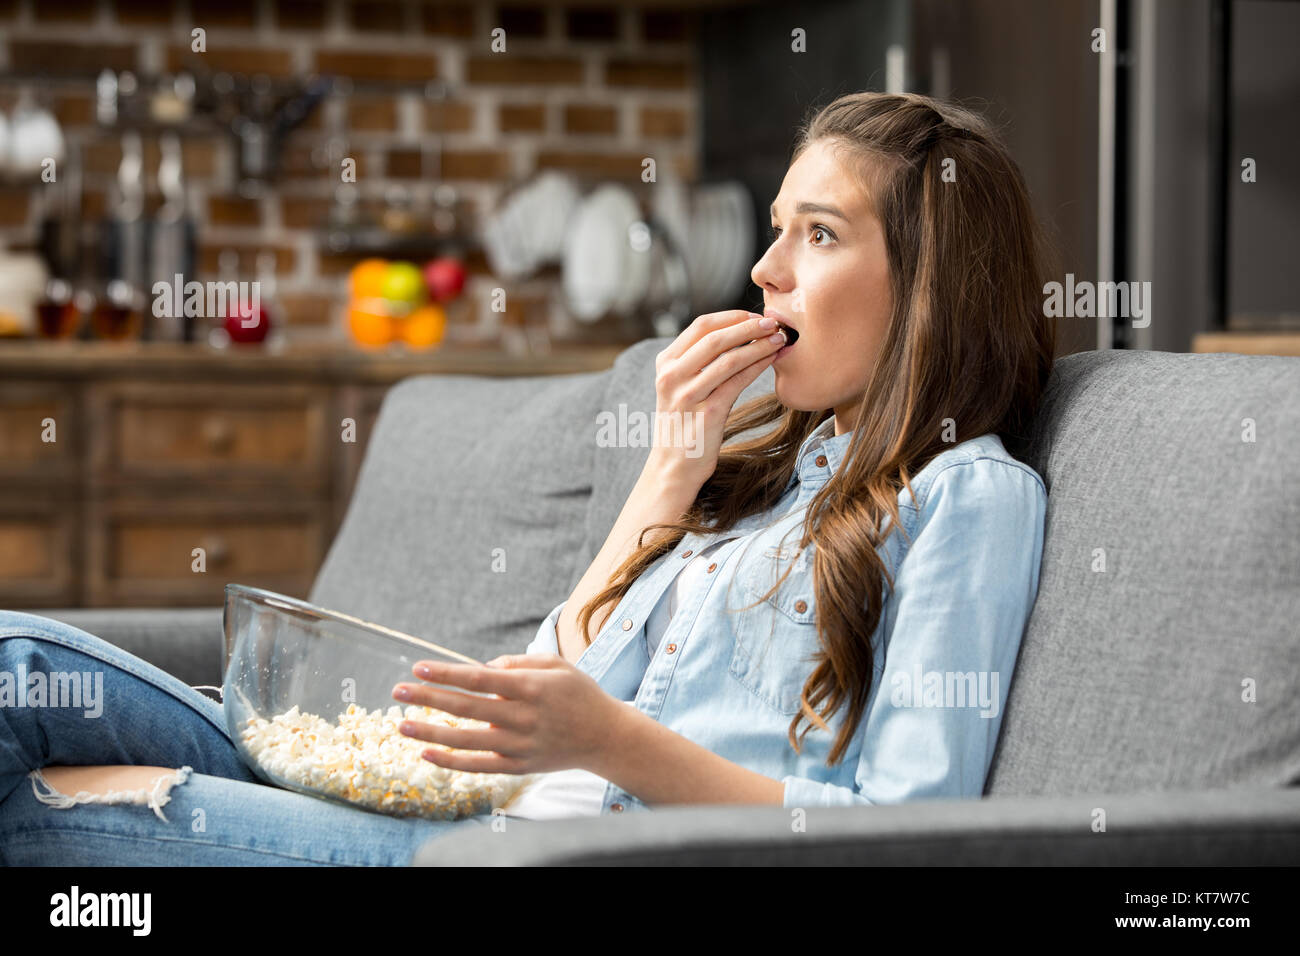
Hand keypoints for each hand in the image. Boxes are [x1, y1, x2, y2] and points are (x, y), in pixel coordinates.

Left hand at [392, 654, 620, 774]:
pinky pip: (478, 766)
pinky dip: (450, 761)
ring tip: (402, 724)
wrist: (605, 736)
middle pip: (466, 707)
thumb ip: (517, 662)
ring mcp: (519, 745)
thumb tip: (480, 670)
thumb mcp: (555, 664)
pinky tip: (427, 752)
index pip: (478, 680)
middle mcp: (522, 717)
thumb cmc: (578, 694)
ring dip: (431, 731)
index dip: (446, 673)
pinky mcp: (518, 766)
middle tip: (398, 690)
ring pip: (466, 740)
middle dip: (428, 698)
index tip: (418, 667)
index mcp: (530, 687)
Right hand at [647, 309, 784, 487]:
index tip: (755, 315)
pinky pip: (738, 381)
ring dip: (759, 344)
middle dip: (749, 326)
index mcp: (665, 363)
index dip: (732, 317)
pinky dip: (758, 365)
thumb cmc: (685, 423)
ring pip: (729, 358)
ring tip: (780, 338)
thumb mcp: (680, 386)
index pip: (701, 326)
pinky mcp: (707, 414)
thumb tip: (737, 332)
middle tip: (773, 322)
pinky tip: (772, 359)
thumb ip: (698, 361)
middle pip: (715, 337)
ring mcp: (687, 395)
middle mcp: (671, 376)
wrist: (673, 466)